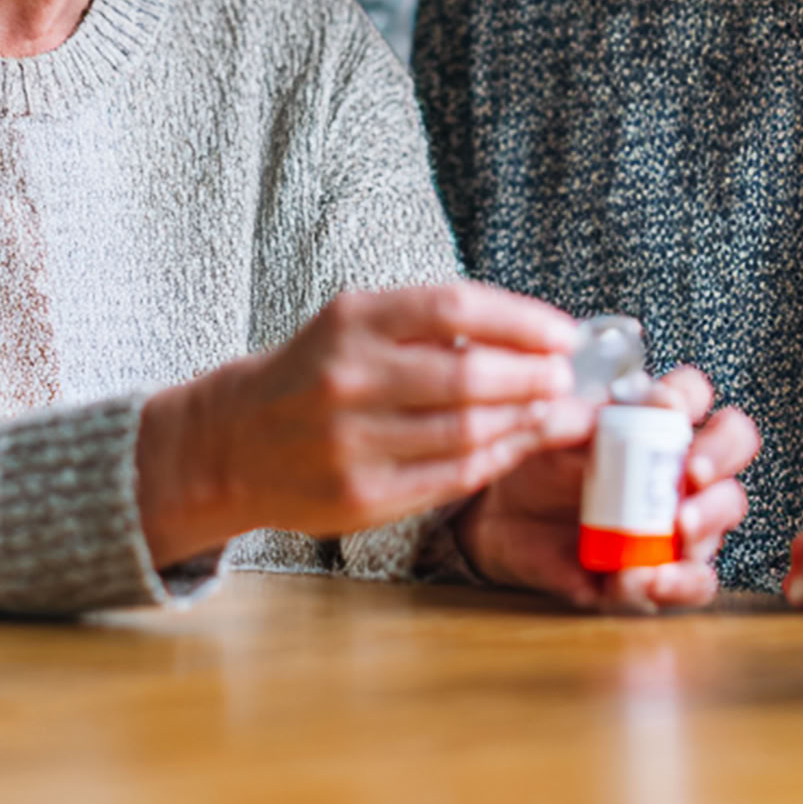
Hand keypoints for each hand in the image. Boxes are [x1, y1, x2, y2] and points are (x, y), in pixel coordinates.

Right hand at [136, 284, 577, 567]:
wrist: (233, 442)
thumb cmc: (314, 374)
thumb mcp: (355, 325)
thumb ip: (430, 325)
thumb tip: (532, 334)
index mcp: (352, 320)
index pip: (455, 307)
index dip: (522, 320)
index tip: (564, 333)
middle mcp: (349, 377)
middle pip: (469, 375)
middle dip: (535, 377)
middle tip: (569, 377)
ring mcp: (352, 441)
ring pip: (467, 431)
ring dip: (527, 421)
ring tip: (558, 412)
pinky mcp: (361, 495)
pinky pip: (451, 477)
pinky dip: (497, 458)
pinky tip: (519, 443)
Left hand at [454, 366, 760, 613]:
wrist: (503, 523)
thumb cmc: (535, 465)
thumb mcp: (548, 436)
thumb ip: (573, 419)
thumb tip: (602, 410)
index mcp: (653, 419)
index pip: (693, 393)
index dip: (689, 395)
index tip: (667, 407)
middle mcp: (679, 465)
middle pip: (734, 445)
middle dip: (721, 456)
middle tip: (692, 473)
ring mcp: (679, 518)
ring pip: (725, 512)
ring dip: (709, 519)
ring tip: (679, 529)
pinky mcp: (664, 571)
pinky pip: (695, 581)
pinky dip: (678, 582)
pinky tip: (646, 577)